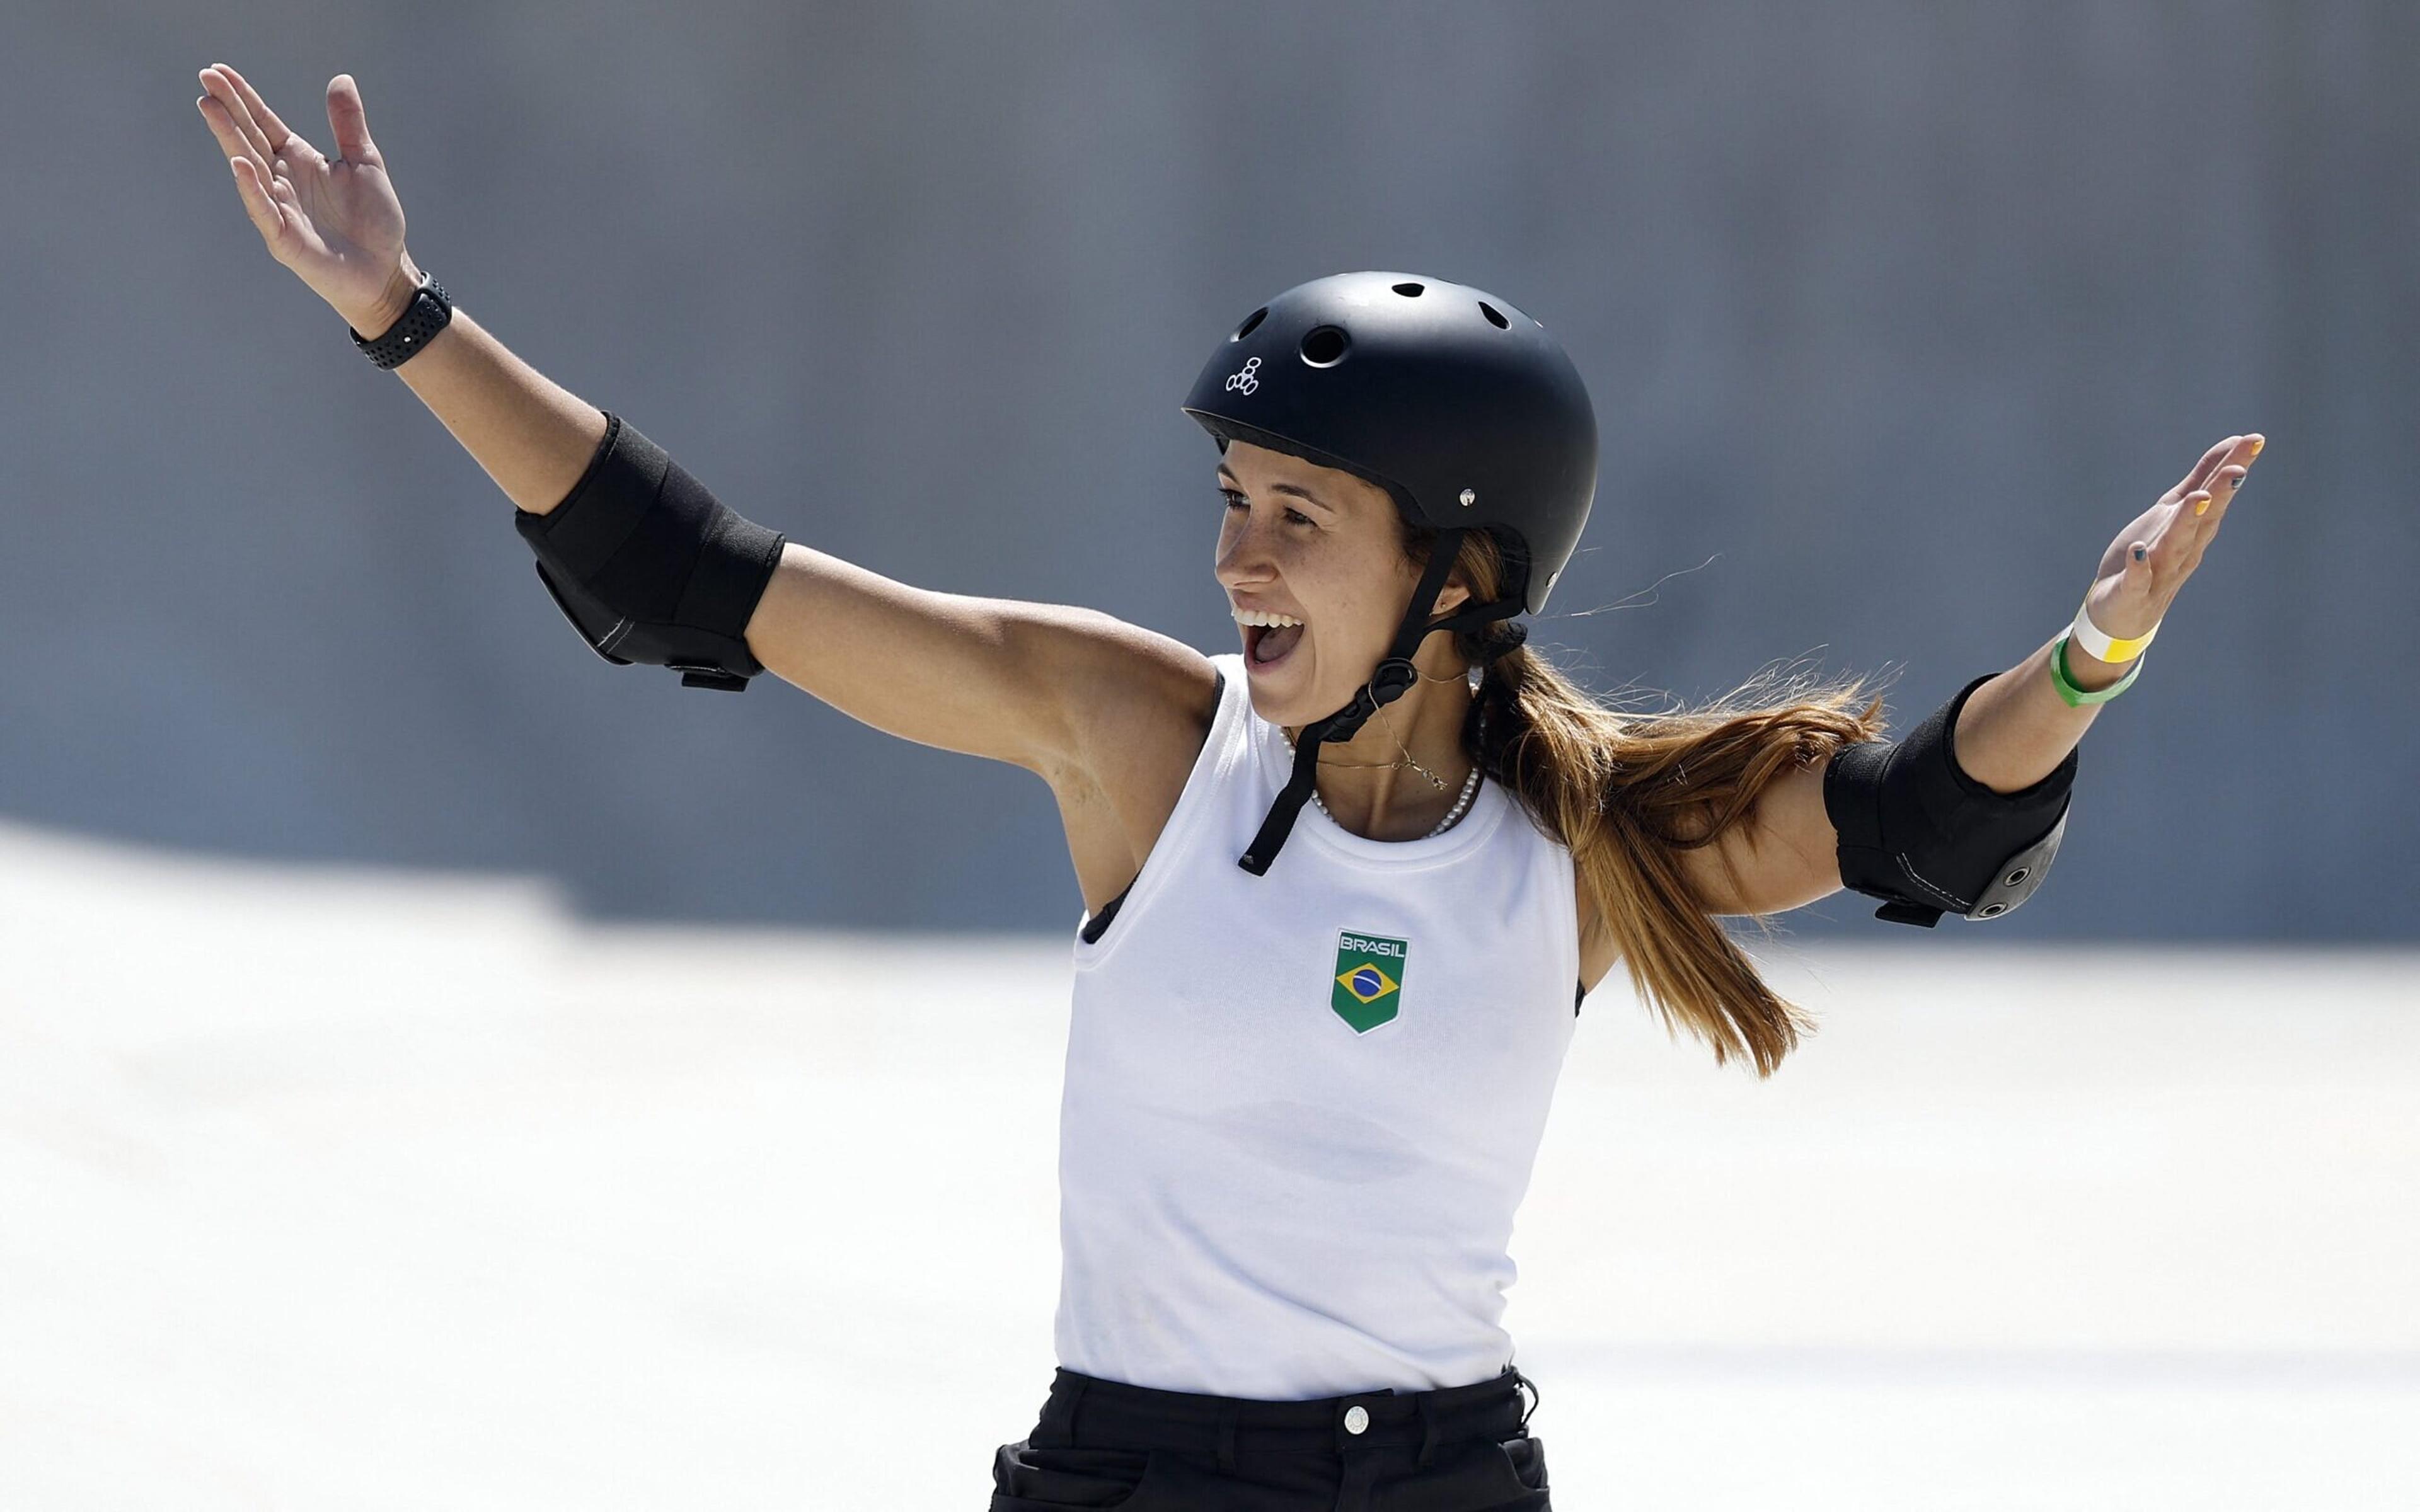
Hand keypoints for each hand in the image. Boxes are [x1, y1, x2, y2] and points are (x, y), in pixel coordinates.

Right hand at [196, 63, 418, 333]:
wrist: (384, 270)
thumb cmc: (374, 221)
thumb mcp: (365, 163)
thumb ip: (349, 124)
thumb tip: (340, 78)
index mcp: (298, 159)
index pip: (263, 122)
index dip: (243, 97)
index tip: (217, 71)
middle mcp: (281, 180)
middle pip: (250, 137)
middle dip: (228, 109)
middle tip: (205, 78)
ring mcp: (279, 208)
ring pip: (249, 168)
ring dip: (230, 138)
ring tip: (210, 107)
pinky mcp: (284, 238)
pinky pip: (264, 210)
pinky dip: (252, 188)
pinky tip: (240, 164)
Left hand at [2081, 432, 2264, 655]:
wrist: (2120, 614)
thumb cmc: (2151, 556)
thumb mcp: (2174, 512)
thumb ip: (2199, 479)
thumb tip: (2231, 445)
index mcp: (2195, 530)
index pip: (2216, 495)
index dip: (2233, 467)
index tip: (2254, 440)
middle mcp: (2184, 551)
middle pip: (2204, 520)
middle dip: (2219, 495)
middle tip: (2236, 470)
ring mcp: (2159, 573)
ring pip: (2176, 546)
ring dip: (2186, 524)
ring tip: (2196, 500)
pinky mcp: (2132, 593)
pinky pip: (2137, 580)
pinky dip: (2139, 566)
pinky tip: (2138, 551)